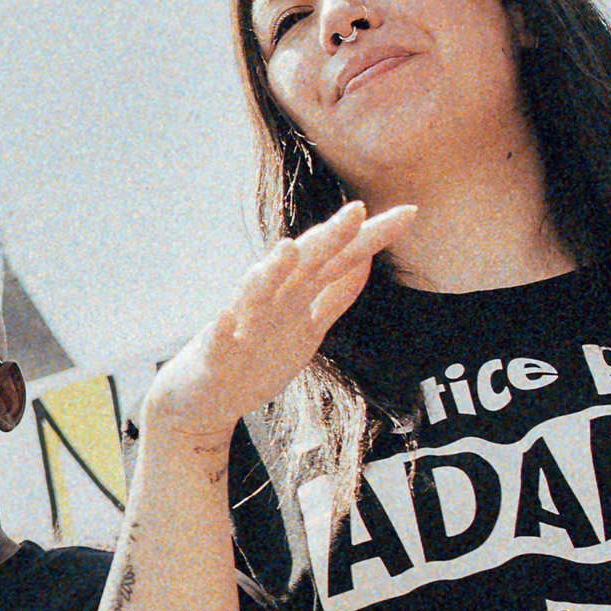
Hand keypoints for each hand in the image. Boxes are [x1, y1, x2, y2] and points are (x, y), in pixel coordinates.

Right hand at [140, 202, 417, 442]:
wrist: (201, 400)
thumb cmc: (253, 359)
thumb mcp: (308, 327)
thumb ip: (335, 294)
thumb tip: (366, 259)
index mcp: (297, 295)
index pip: (340, 259)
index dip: (371, 238)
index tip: (409, 212)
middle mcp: (271, 301)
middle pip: (305, 265)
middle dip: (329, 238)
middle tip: (357, 210)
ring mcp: (241, 324)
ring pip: (256, 293)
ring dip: (272, 271)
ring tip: (289, 248)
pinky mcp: (214, 352)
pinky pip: (220, 338)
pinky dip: (225, 325)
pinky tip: (230, 315)